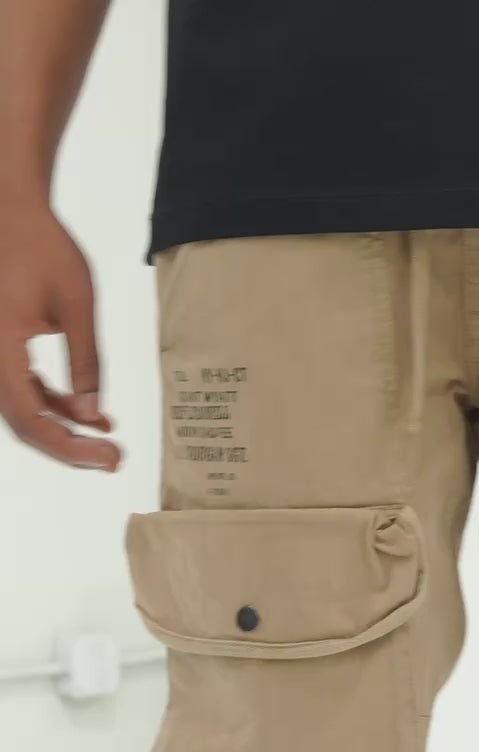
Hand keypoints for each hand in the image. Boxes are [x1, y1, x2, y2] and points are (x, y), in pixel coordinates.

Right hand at [0, 198, 120, 467]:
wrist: (11, 212)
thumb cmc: (41, 245)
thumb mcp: (76, 302)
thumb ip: (87, 362)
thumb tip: (94, 415)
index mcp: (0, 344)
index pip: (28, 418)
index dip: (68, 447)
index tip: (108, 456)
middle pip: (24, 424)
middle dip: (70, 447)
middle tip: (114, 459)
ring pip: (25, 412)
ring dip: (65, 428)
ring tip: (108, 437)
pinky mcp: (3, 352)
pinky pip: (24, 392)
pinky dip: (56, 406)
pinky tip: (92, 414)